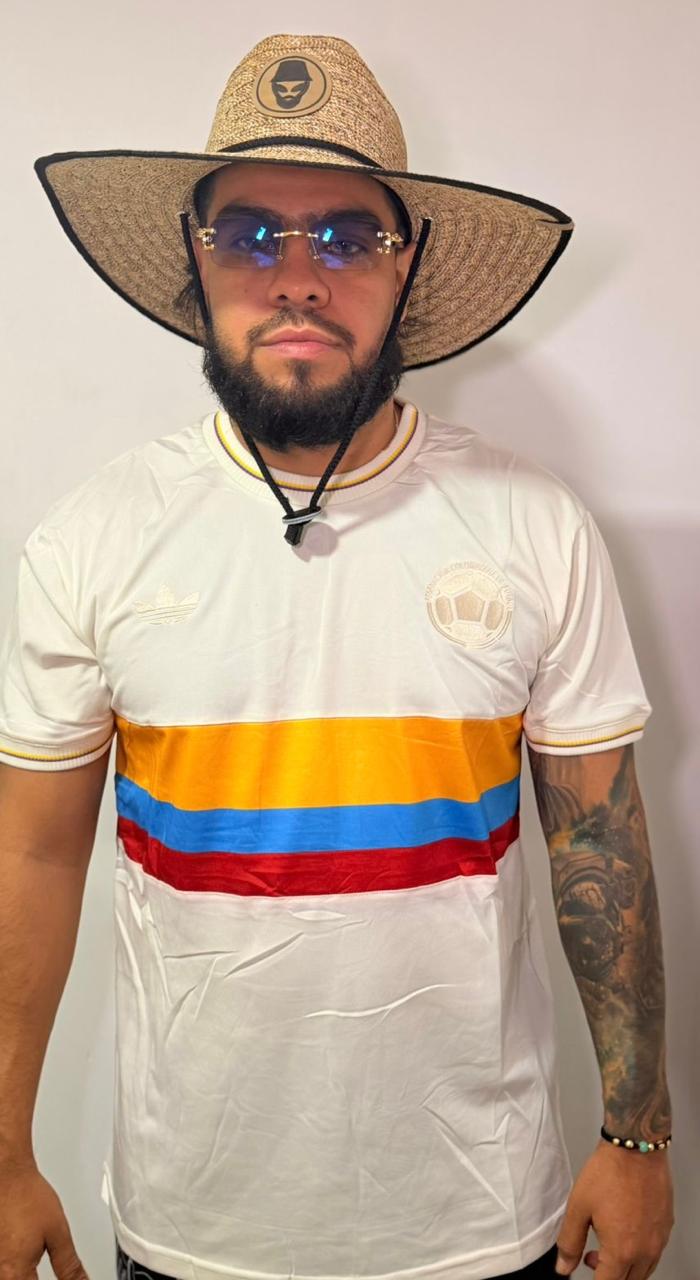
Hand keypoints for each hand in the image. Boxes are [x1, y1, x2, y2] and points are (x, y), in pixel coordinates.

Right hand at [0, 1156, 89, 1277]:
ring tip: (35, 1268)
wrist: (6, 1174)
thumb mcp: (58, 1233)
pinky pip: (4, 1271)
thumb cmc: (27, 1196)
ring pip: (11, 1278)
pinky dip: (16, 1271)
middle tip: (42, 1272)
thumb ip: (69, 1265)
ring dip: (26, 1276)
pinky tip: (24, 1266)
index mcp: (15, 1273)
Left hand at [555, 1139, 673, 1277]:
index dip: (593, 1279)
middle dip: (608, 1275)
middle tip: (591, 1255)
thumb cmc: (609, 1172)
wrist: (636, 1146)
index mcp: (622, 1250)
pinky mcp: (666, 1227)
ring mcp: (659, 1240)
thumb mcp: (578, 1206)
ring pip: (643, 1271)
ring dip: (624, 1267)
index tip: (585, 1264)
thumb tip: (564, 1266)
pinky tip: (625, 1231)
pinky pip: (654, 1254)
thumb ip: (569, 1241)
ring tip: (606, 1242)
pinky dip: (639, 1254)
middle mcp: (645, 1250)